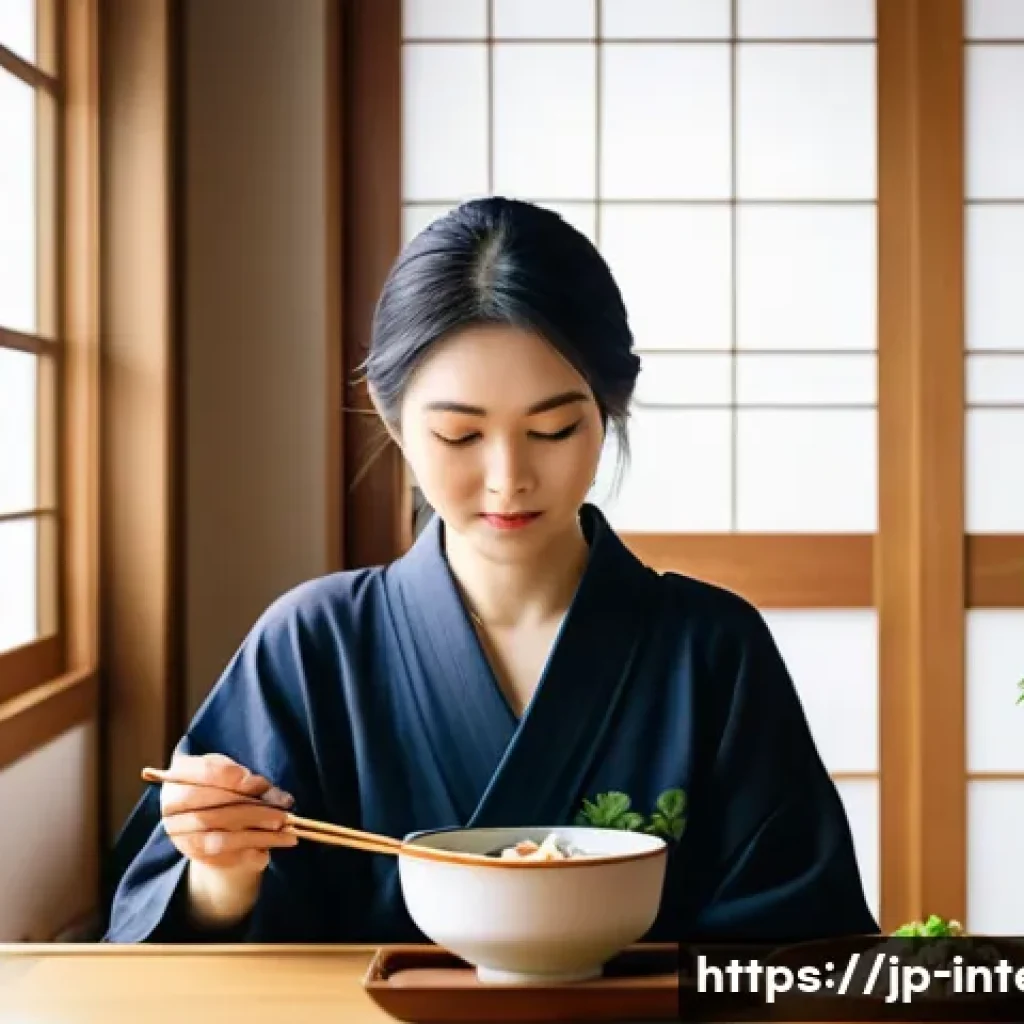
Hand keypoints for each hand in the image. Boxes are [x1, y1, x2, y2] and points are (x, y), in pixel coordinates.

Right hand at [160, 752, 297, 874]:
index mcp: (179, 776)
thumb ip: (253, 782)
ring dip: (258, 838)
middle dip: (254, 813)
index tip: (259, 784)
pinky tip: (267, 853)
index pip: (204, 772)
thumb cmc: (224, 787)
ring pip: (221, 839)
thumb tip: (277, 799)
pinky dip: (249, 855)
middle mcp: (172, 807)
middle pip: (214, 810)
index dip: (233, 778)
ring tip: (287, 836)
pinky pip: (223, 859)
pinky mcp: (193, 856)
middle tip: (283, 816)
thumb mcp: (235, 775)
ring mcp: (180, 835)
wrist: (208, 815)